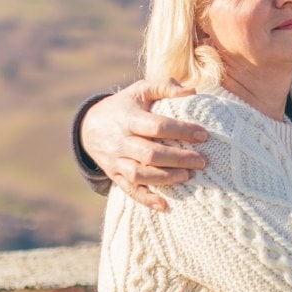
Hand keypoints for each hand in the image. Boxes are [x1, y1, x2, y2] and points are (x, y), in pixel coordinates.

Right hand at [81, 79, 207, 209]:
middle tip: (202, 161)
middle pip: (149, 154)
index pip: (157, 126)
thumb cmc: (124, 105)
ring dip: (165, 178)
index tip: (203, 135)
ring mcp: (116, 161)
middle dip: (178, 158)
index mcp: (128, 118)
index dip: (181, 130)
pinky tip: (164, 205)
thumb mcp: (140, 89)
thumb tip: (193, 91)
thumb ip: (165, 86)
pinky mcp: (114, 175)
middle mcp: (120, 141)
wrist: (88, 126)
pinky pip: (129, 190)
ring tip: (188, 177)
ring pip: (139, 174)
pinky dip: (146, 199)